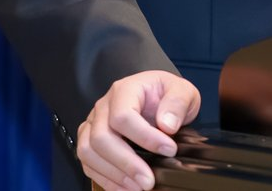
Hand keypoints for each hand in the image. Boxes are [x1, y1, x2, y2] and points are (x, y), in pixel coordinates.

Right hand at [76, 70, 201, 190]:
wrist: (158, 98)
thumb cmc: (166, 94)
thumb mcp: (182, 90)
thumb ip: (178, 103)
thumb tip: (167, 125)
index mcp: (124, 90)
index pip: (123, 115)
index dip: (145, 137)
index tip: (169, 150)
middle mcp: (103, 106)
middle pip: (101, 137)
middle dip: (126, 163)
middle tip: (149, 180)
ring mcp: (93, 124)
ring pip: (88, 152)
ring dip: (114, 174)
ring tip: (139, 187)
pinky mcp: (90, 141)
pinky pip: (88, 163)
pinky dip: (106, 179)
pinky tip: (127, 188)